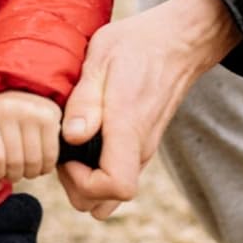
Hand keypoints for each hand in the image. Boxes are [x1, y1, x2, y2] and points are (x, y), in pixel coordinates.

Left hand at [0, 90, 61, 182]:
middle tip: (13, 173)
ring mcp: (30, 112)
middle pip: (14, 162)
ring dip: (30, 173)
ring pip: (33, 161)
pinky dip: (46, 167)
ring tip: (26, 169)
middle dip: (13, 175)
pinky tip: (40, 164)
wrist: (17, 94)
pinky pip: (51, 155)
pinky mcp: (49, 116)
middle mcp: (7, 110)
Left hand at [58, 0, 242, 218]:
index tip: (68, 156)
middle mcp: (141, 146)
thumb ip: (85, 100)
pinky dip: (99, 171)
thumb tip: (72, 137)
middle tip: (64, 151)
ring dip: (88, 183)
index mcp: (129, 127)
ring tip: (74, 147)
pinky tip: (87, 139)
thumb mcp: (101, 58)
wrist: (178, 41)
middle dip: (77, 187)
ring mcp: (145, 148)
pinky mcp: (143, 145)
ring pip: (114, 194)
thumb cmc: (138, 44)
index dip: (84, 183)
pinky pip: (120, 174)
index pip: (117, 186)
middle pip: (109, 201)